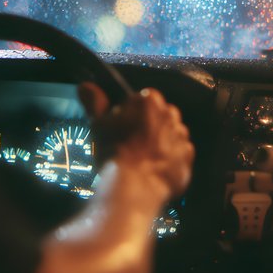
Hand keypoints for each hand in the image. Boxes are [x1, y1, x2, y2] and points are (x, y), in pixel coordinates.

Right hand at [78, 83, 194, 199]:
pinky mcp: (187, 158)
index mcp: (149, 100)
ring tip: (142, 158)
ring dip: (160, 142)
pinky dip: (169, 159)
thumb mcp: (98, 124)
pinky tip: (153, 168)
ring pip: (170, 134)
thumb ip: (95, 102)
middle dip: (148, 126)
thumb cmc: (114, 152)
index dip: (131, 114)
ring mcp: (181, 136)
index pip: (142, 100)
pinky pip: (179, 153)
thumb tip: (85, 86)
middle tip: (131, 143)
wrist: (133, 186)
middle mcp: (170, 114)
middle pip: (159, 115)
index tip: (122, 128)